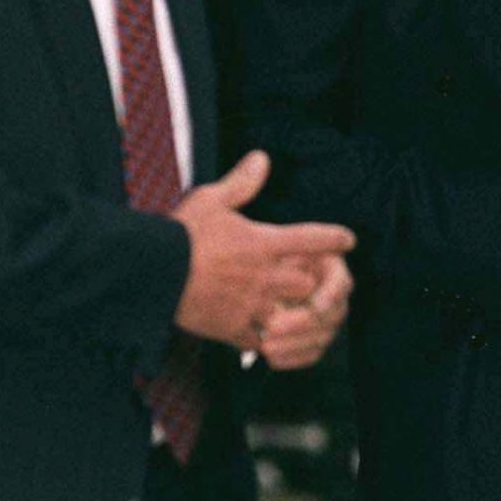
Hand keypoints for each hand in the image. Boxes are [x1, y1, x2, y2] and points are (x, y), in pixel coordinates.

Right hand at [171, 151, 353, 351]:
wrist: (153, 274)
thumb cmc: (180, 234)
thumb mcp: (210, 199)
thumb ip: (241, 183)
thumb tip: (262, 160)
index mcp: (262, 243)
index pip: (310, 239)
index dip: (332, 238)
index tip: (347, 239)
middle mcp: (263, 277)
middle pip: (308, 283)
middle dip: (311, 281)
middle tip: (308, 278)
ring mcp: (250, 306)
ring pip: (291, 316)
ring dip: (292, 311)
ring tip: (288, 310)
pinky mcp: (233, 329)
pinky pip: (262, 340)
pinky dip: (265, 339)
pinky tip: (264, 336)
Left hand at [254, 247, 352, 369]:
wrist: (251, 277)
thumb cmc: (262, 255)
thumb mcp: (275, 244)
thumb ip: (288, 246)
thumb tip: (311, 253)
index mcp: (330, 269)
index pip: (339, 284)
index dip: (330, 296)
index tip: (315, 306)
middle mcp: (334, 297)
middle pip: (331, 315)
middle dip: (302, 323)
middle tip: (272, 326)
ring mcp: (327, 322)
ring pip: (321, 338)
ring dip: (294, 344)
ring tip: (265, 345)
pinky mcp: (315, 341)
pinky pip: (310, 354)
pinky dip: (291, 358)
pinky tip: (271, 359)